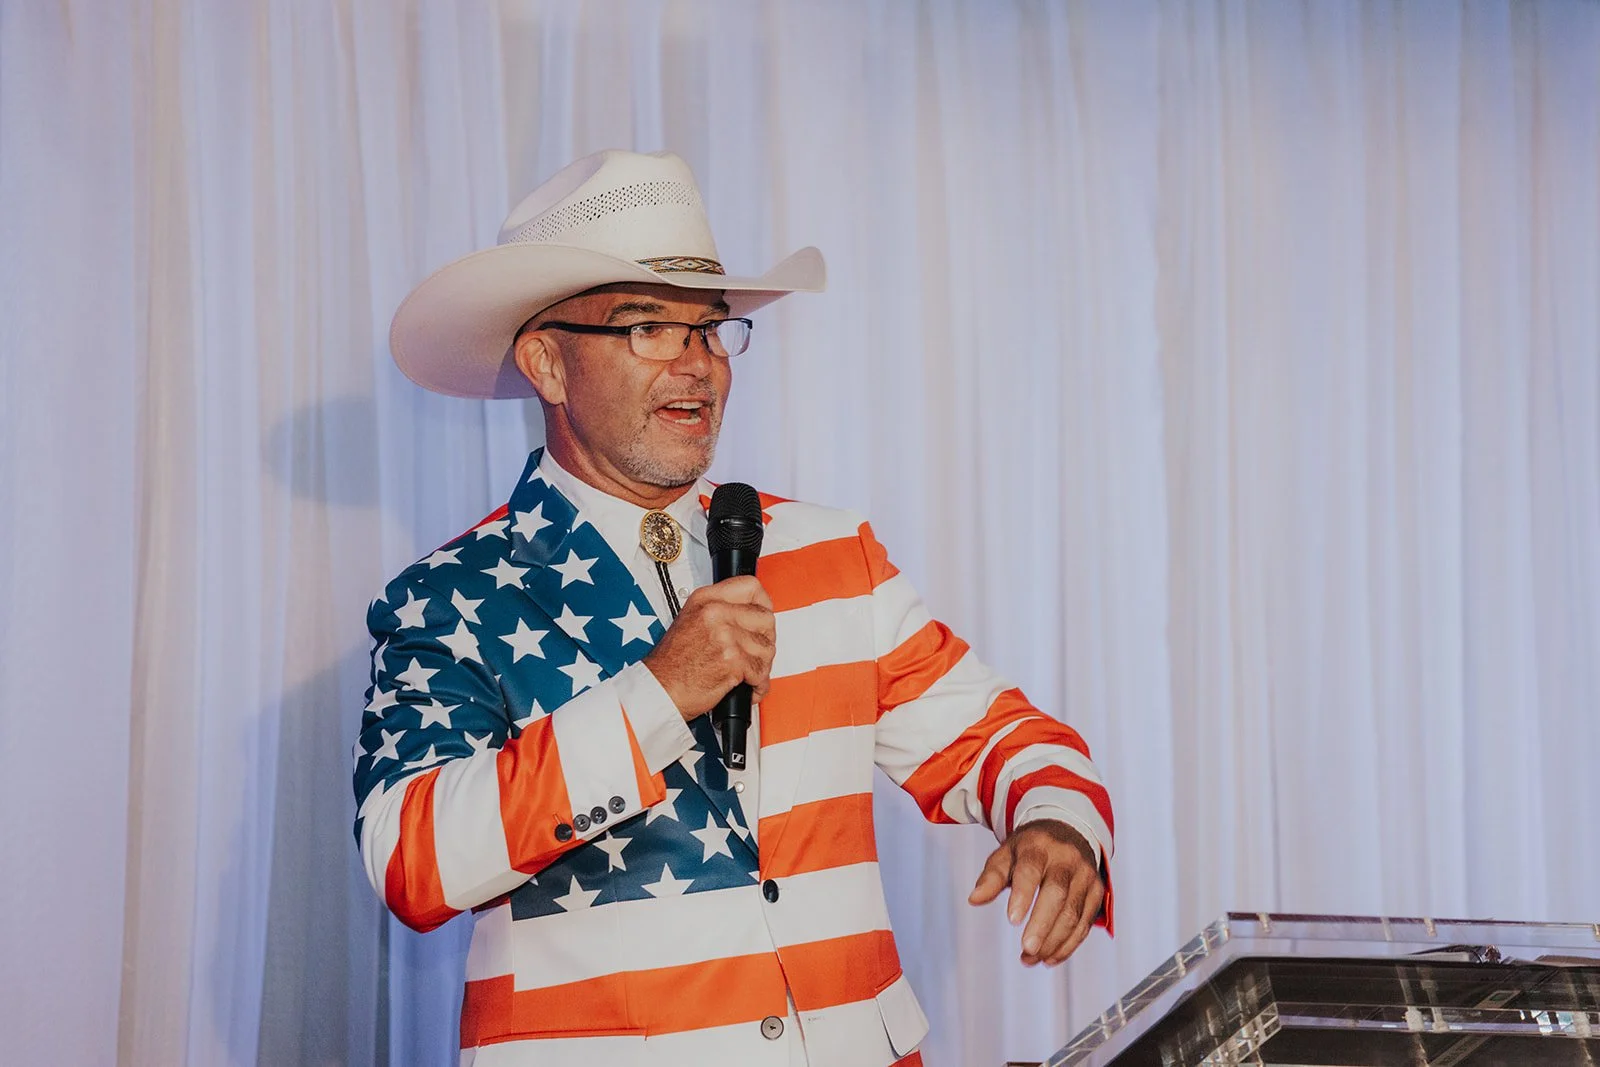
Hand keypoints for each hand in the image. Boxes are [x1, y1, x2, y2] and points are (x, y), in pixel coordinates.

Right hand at [642, 576, 775, 721]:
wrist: (660, 689)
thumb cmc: (672, 664)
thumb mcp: (690, 621)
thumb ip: (719, 612)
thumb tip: (749, 614)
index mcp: (706, 600)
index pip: (750, 586)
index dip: (763, 603)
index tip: (762, 616)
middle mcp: (715, 613)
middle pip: (766, 618)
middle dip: (765, 640)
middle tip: (755, 653)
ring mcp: (725, 636)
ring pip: (767, 648)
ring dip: (762, 666)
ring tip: (748, 673)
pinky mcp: (732, 660)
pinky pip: (761, 672)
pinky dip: (757, 685)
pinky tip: (747, 686)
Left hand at [968, 819, 1103, 966]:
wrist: (1069, 832)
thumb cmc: (1030, 850)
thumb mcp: (1007, 854)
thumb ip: (991, 877)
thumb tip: (974, 900)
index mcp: (1039, 846)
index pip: (1031, 870)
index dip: (1023, 895)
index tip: (1012, 920)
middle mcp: (1067, 859)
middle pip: (1057, 894)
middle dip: (1042, 924)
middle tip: (1027, 949)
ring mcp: (1085, 876)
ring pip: (1074, 913)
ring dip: (1054, 941)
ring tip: (1030, 959)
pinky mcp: (1097, 892)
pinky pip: (1085, 923)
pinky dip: (1068, 945)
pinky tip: (1049, 959)